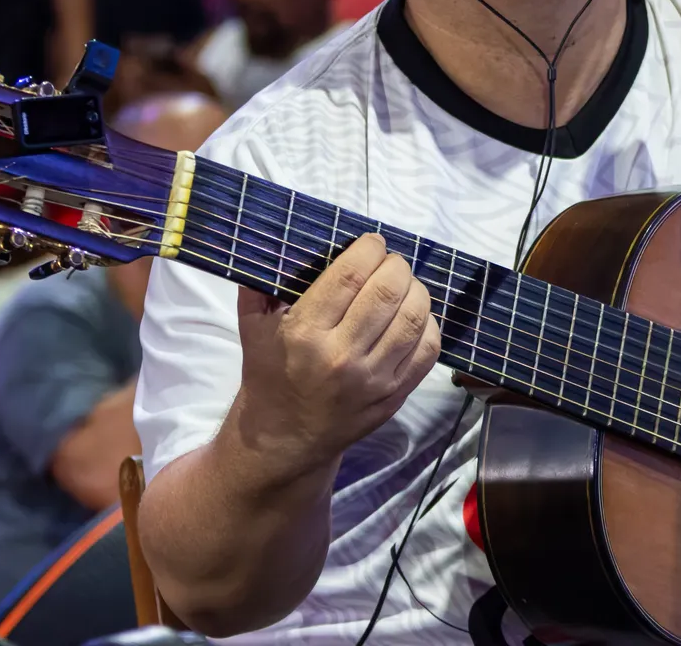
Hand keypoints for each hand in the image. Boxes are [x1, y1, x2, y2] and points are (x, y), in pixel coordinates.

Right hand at [231, 233, 441, 480]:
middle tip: (390, 262)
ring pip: (413, 318)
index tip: (371, 243)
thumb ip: (259, 283)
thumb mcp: (252, 327)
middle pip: (388, 291)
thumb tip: (279, 241)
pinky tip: (415, 315)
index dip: (370, 248)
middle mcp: (341, 355)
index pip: (351, 274)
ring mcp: (371, 379)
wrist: (282, 439)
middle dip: (396, 266)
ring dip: (416, 290)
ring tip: (405, 285)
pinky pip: (427, 351)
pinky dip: (428, 324)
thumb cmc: (268, 375)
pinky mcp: (392, 396)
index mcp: (304, 332)